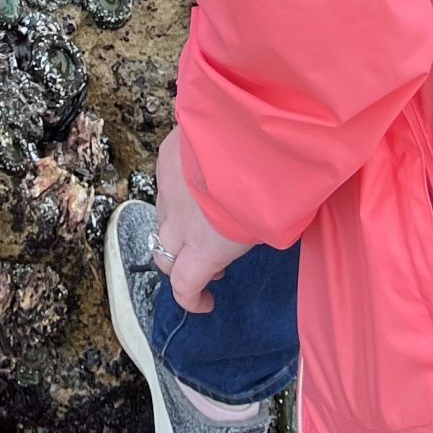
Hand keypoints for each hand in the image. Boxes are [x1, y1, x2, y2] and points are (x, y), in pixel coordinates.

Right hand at [154, 129, 252, 312]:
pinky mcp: (164, 157)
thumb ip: (247, 239)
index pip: (183, 286)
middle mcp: (178, 222)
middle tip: (208, 261)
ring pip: (162, 217)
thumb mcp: (270, 226)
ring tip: (204, 217)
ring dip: (179, 228)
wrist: (241, 130)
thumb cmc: (266, 185)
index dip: (191, 300)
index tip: (208, 302)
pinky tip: (198, 178)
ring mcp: (167, 188)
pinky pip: (166, 184)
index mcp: (204, 247)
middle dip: (179, 265)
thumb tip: (243, 237)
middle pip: (162, 256)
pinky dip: (178, 192)